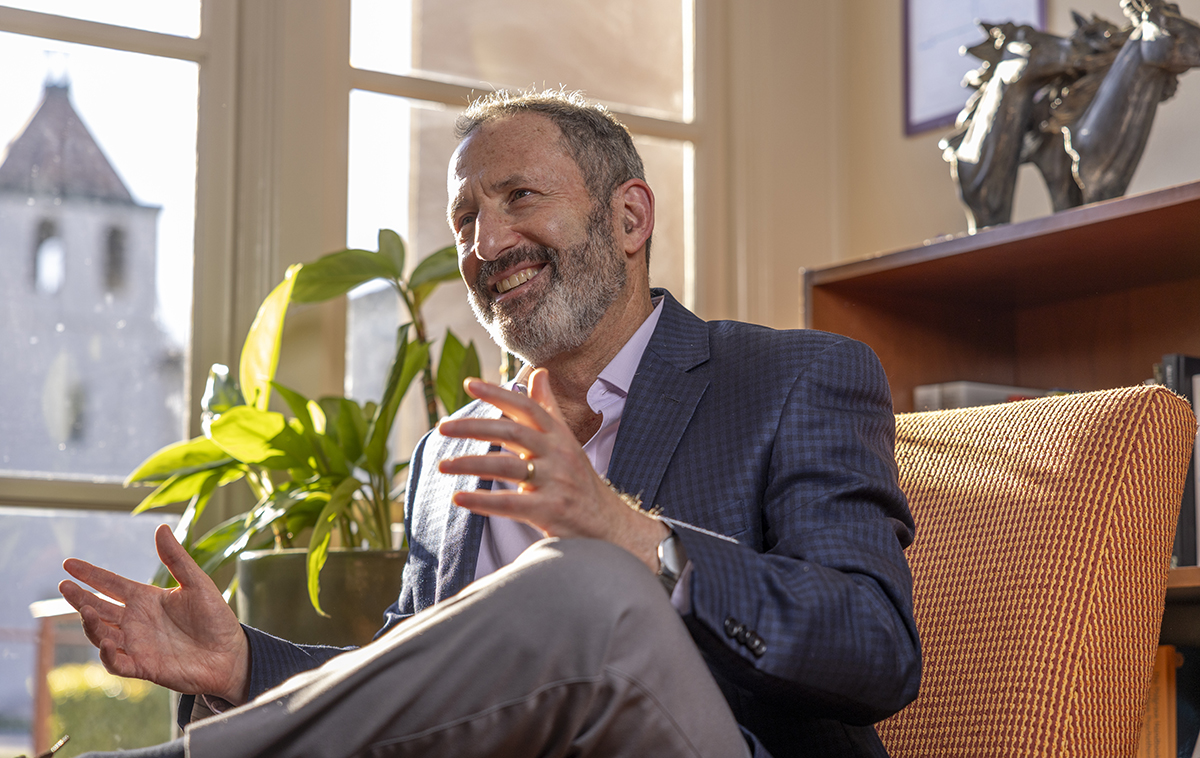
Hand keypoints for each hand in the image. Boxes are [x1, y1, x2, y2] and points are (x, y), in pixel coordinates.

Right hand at [58, 524, 250, 703]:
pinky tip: (105, 642)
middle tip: (64, 586)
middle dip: (80, 598)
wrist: (230, 654)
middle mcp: (136, 621)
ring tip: (86, 610)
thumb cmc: (215, 618)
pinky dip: (107, 654)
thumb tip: (161, 528)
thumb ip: (177, 559)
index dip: (90, 575)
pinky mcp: (144, 666)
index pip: (111, 584)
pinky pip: (117, 662)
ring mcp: (137, 644)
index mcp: (147, 599)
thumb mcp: (197, 583)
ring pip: (102, 634)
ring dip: (91, 624)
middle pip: (99, 608)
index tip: (68, 564)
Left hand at [436, 368, 668, 570]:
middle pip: (512, 432)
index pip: (527, 407)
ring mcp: (555, 482)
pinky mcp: (550, 510)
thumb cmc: (579, 480)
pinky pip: (511, 504)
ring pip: (507, 467)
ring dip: (471, 464)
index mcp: (559, 435)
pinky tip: (459, 498)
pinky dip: (483, 501)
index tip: (469, 383)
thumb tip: (538, 373)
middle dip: (474, 427)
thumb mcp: (566, 441)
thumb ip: (548, 408)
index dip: (499, 393)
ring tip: (442, 465)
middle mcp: (558, 454)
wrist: (608, 524)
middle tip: (442, 426)